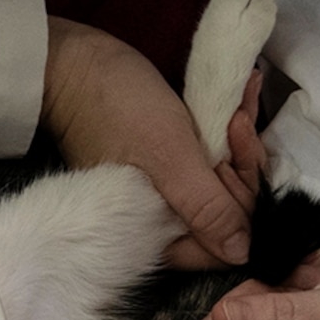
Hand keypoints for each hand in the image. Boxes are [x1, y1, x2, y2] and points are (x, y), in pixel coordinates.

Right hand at [44, 17, 262, 269]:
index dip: (243, 205)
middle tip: (238, 122)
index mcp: (155, 233)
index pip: (223, 242)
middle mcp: (162, 222)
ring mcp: (165, 194)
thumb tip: (242, 253)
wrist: (75, 66)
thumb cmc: (117, 108)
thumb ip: (204, 205)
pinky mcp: (166, 168)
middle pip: (228, 214)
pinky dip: (228, 136)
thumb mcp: (168, 154)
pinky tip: (237, 103)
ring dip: (239, 145)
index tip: (239, 157)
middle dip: (243, 167)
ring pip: (224, 186)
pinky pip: (211, 164)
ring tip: (238, 105)